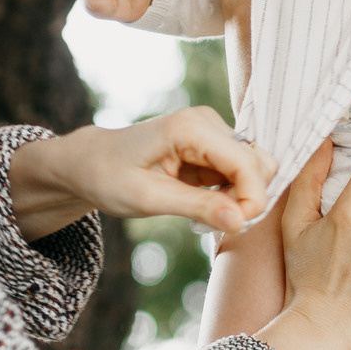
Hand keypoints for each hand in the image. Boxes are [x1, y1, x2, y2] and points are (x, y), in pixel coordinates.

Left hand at [7, 106, 271, 238]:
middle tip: (212, 222)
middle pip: (260, 163)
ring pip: (254, 168)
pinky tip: (202, 202)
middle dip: (247, 198)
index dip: (252, 200)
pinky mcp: (212, 143)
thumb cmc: (110, 177)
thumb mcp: (149, 199)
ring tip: (203, 213)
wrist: (91, 162)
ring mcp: (211, 131)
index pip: (249, 164)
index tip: (233, 227)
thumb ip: (198, 207)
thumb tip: (240, 221)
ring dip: (239, 197)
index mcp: (191, 128)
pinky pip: (239, 171)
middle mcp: (207, 121)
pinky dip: (230, 193)